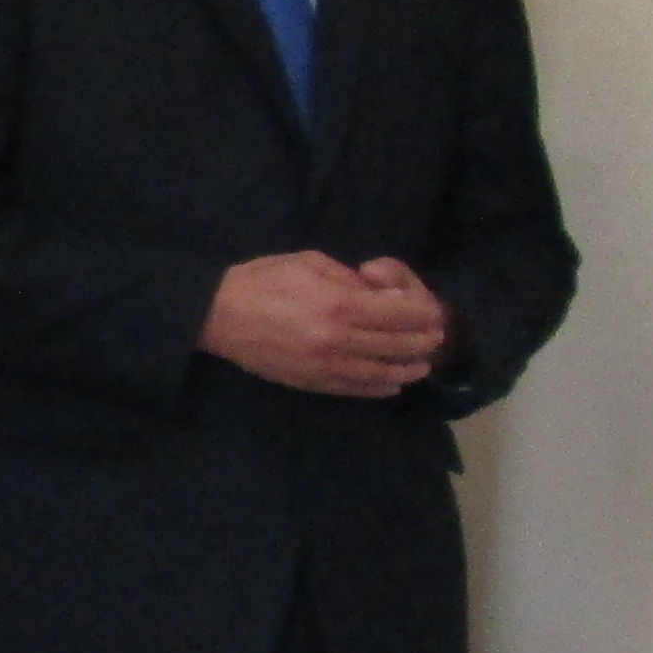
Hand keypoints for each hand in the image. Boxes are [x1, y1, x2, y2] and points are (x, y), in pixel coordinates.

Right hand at [201, 251, 444, 397]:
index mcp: (338, 305)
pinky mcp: (312, 383)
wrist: (216, 316)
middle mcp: (338, 341)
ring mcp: (325, 367)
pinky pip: (356, 389)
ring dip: (408, 368)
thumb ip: (351, 280)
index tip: (433, 311)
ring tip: (422, 364)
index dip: (423, 313)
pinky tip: (392, 383)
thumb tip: (384, 297)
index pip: (399, 314)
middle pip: (398, 346)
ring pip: (382, 374)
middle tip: (436, 336)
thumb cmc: (261, 280)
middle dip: (423, 340)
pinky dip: (380, 387)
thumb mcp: (310, 263)